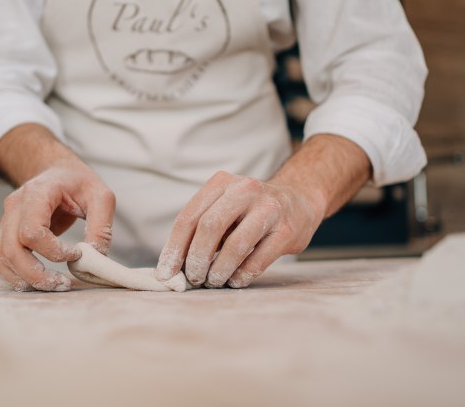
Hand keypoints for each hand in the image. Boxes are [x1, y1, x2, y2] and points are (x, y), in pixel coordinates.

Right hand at [0, 138, 114, 291]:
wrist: (57, 172)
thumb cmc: (77, 182)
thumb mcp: (100, 196)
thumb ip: (101, 226)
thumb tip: (95, 257)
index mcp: (37, 193)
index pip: (32, 230)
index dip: (53, 250)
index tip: (77, 254)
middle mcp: (14, 207)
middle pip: (12, 249)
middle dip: (37, 274)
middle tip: (62, 284)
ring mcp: (6, 220)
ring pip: (0, 257)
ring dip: (23, 278)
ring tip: (51, 285)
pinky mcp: (5, 233)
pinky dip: (12, 275)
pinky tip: (36, 280)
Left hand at [155, 171, 324, 288]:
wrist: (299, 201)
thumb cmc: (250, 212)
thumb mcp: (224, 208)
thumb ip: (201, 230)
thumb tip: (173, 268)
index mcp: (221, 183)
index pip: (189, 217)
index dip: (174, 248)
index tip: (165, 273)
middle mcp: (245, 190)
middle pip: (209, 227)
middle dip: (195, 259)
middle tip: (193, 279)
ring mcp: (269, 208)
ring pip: (235, 245)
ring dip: (219, 270)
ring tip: (213, 281)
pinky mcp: (287, 230)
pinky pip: (258, 259)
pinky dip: (241, 275)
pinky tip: (234, 280)